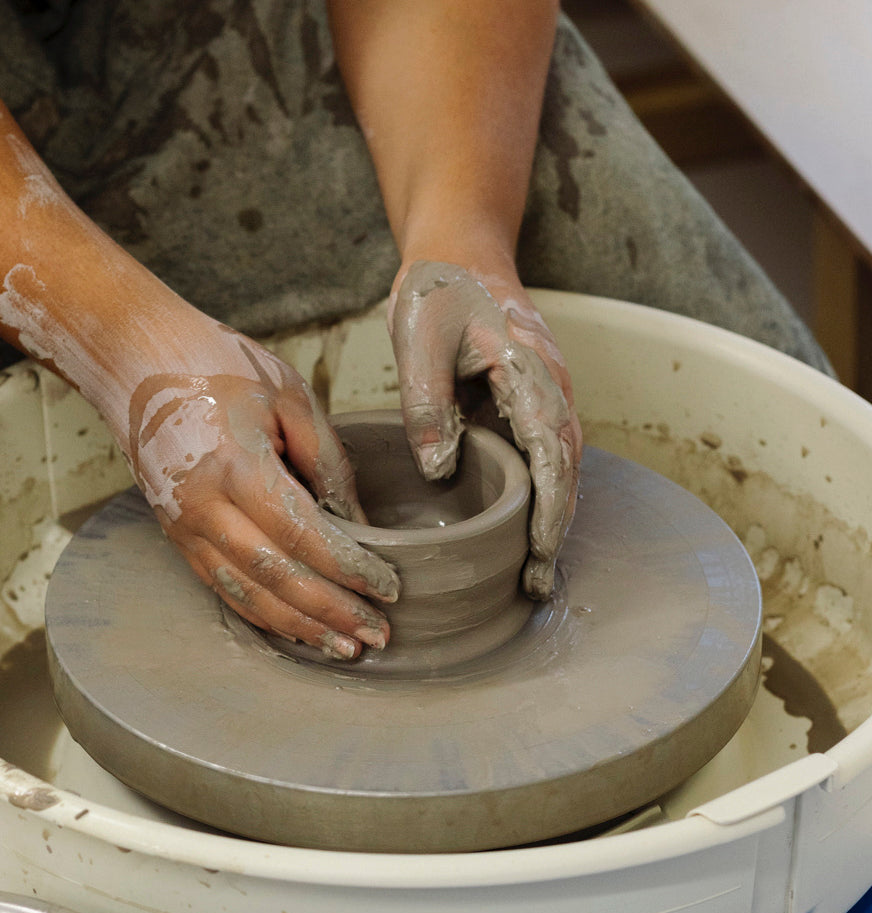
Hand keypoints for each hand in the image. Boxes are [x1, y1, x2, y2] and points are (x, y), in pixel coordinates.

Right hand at [125, 327, 398, 658]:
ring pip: (248, 595)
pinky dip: (266, 616)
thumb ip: (328, 460)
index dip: (348, 568)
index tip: (388, 587)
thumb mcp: (288, 395)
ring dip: (300, 627)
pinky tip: (300, 631)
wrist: (133, 361)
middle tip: (378, 633)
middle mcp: (204, 506)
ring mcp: (185, 528)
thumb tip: (362, 522)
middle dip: (332, 611)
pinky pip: (225, 590)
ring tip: (345, 648)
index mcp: (236, 464)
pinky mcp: (178, 538)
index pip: (302, 534)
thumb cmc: (216, 366)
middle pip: (277, 576)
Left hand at [389, 260, 581, 599]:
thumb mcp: (418, 338)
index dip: (549, 506)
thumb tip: (440, 472)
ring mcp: (546, 398)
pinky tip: (523, 535)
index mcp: (531, 371)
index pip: (551, 451)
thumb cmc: (439, 291)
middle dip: (556, 531)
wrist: (460, 253)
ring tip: (533, 577)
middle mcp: (552, 389)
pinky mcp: (530, 407)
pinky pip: (543, 460)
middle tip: (536, 588)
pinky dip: (540, 500)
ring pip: (560, 470)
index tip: (539, 552)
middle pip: (566, 471)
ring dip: (551, 521)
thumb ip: (427, 404)